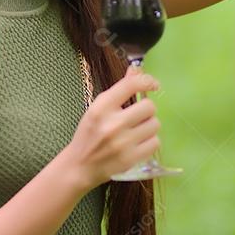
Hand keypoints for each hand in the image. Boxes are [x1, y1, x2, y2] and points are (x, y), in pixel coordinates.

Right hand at [62, 64, 161, 189]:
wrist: (79, 166)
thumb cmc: (89, 133)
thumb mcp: (98, 108)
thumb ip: (119, 89)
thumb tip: (136, 69)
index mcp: (101, 107)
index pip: (131, 85)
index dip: (147, 81)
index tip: (153, 85)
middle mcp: (112, 124)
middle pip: (149, 107)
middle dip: (146, 110)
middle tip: (137, 116)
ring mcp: (122, 143)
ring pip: (155, 125)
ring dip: (149, 126)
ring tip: (137, 131)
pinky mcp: (130, 159)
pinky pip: (155, 143)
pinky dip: (150, 142)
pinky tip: (139, 143)